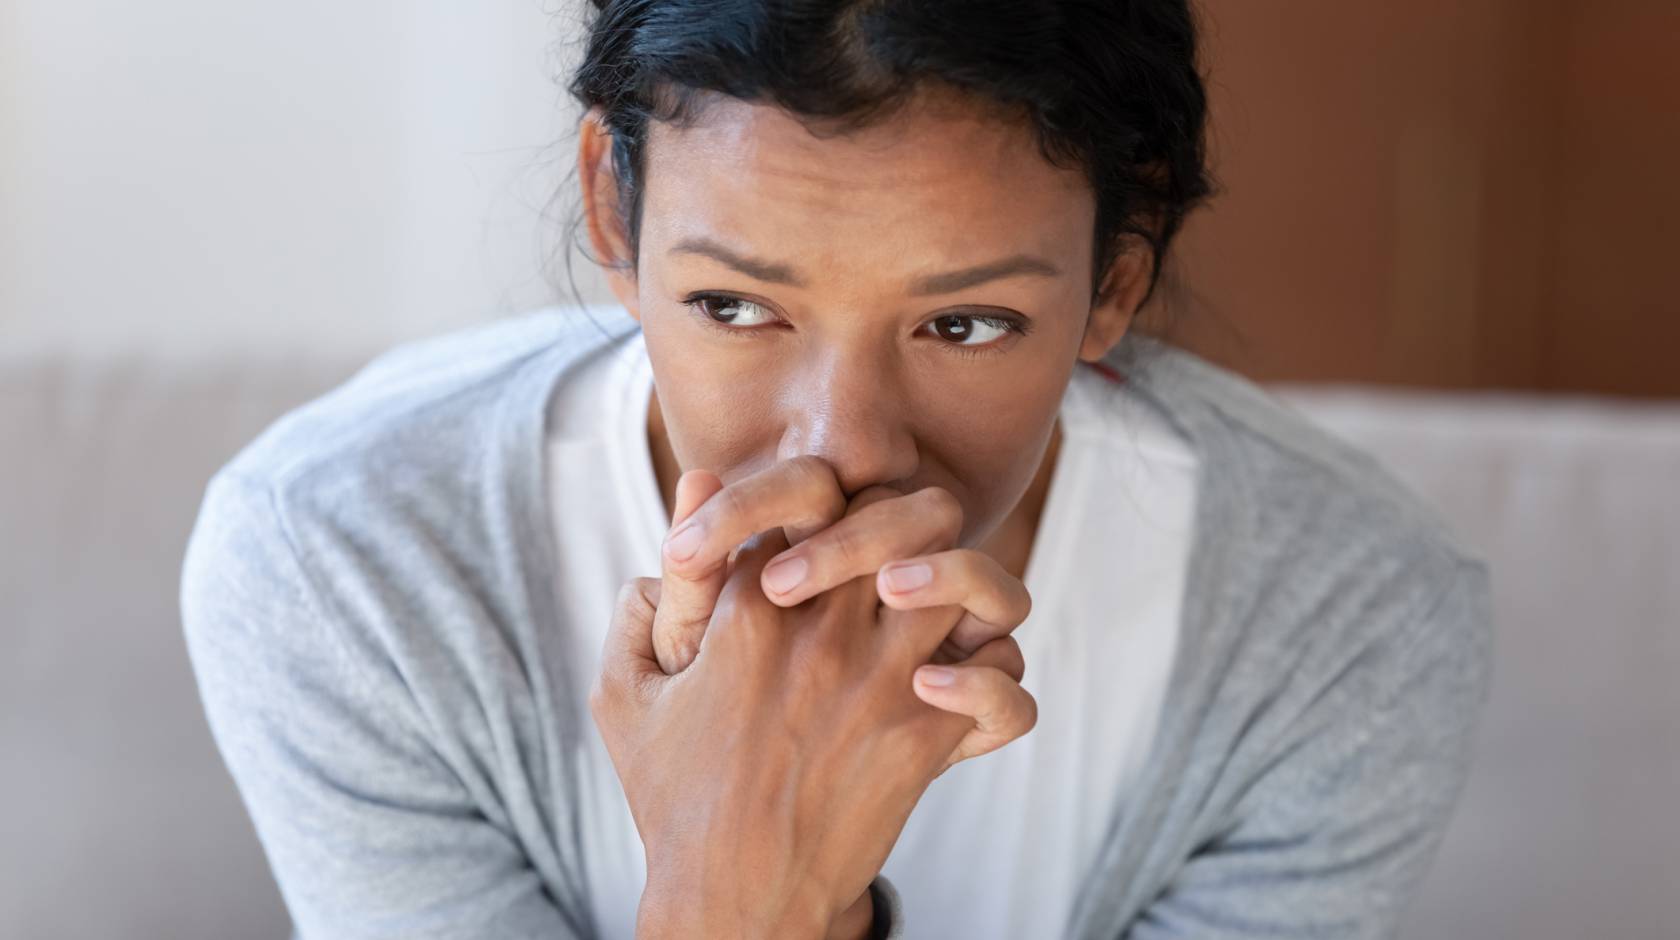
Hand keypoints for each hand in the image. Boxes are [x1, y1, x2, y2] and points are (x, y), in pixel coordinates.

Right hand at [590, 475, 1031, 938]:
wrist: (733, 899)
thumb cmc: (674, 795)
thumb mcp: (625, 696)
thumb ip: (642, 604)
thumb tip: (680, 521)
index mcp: (750, 605)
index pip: (810, 490)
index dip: (822, 496)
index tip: (817, 532)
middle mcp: (826, 631)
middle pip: (906, 511)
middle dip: (905, 515)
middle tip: (890, 551)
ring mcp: (886, 682)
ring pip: (973, 580)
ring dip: (964, 583)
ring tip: (930, 611)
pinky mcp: (928, 738)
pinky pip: (1005, 682)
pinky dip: (995, 681)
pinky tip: (951, 688)